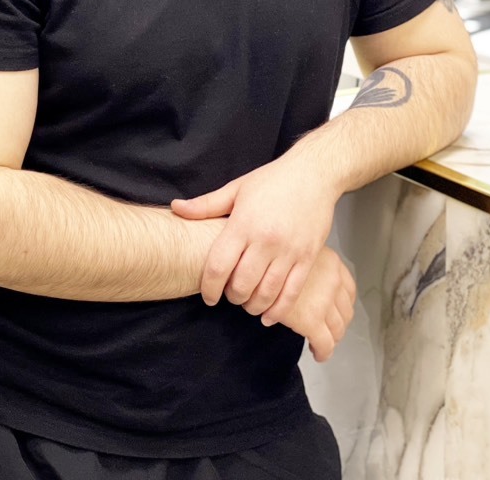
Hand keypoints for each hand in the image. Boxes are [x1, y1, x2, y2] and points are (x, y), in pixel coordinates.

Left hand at [171, 141, 337, 324]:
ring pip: (266, 293)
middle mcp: (265, 240)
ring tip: (247, 303)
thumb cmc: (273, 180)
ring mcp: (288, 250)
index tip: (208, 296)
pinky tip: (268, 315)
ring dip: (253, 305)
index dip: (209, 288)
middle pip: (242, 285)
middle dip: (232, 297)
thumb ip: (205, 205)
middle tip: (230, 295)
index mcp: (243, 224)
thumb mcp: (236, 188)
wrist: (313, 173)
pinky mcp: (307, 257)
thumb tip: (176, 207)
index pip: (218, 266)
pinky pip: (292, 292)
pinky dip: (278, 310)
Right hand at [278, 246, 355, 361]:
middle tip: (328, 331)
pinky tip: (317, 354)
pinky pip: (325, 344)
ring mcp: (324, 301)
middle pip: (345, 311)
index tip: (336, 312)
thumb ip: (308, 264)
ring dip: (331, 339)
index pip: (348, 289)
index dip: (343, 304)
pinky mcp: (312, 321)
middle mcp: (333, 280)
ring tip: (320, 344)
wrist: (253, 266)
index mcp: (331, 262)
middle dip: (338, 324)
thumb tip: (309, 280)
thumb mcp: (295, 250)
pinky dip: (323, 352)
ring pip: (337, 329)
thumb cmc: (269, 254)